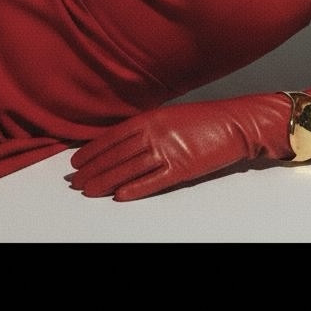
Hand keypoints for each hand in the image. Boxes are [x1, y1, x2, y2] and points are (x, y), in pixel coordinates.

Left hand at [68, 96, 290, 201]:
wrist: (235, 123)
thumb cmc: (204, 119)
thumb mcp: (170, 115)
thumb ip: (147, 126)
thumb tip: (124, 141)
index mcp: (150, 117)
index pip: (112, 136)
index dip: (92, 150)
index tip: (76, 161)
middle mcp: (154, 133)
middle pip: (116, 154)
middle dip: (93, 168)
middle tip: (75, 181)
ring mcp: (167, 151)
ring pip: (128, 168)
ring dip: (106, 180)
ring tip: (88, 190)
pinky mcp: (182, 169)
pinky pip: (153, 181)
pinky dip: (134, 188)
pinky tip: (119, 195)